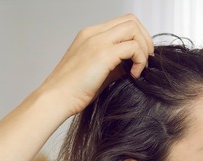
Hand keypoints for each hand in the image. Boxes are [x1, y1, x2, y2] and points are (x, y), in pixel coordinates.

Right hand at [37, 14, 154, 115]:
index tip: (141, 56)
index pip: (122, 23)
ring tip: (139, 68)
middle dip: (145, 39)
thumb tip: (133, 64)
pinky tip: (133, 75)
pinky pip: (133, 47)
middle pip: (131, 21)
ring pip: (133, 29)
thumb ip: (115, 64)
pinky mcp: (103, 54)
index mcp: (90, 35)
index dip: (137, 37)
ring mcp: (98, 41)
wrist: (56, 98)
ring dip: (143, 49)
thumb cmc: (73, 90)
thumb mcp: (97, 71)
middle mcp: (94, 33)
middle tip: (145, 60)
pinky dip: (140, 61)